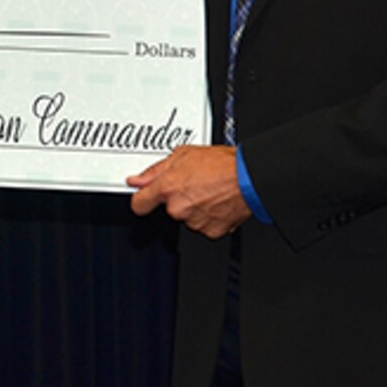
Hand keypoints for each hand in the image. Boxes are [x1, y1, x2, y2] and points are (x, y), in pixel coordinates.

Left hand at [127, 145, 250, 238]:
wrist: (249, 177)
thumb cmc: (221, 164)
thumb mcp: (183, 155)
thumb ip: (155, 170)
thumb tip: (137, 180)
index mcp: (168, 187)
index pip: (139, 204)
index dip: (141, 200)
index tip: (144, 199)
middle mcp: (178, 207)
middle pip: (168, 208)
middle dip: (177, 198)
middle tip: (193, 185)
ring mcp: (194, 221)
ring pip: (187, 217)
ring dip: (194, 207)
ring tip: (208, 191)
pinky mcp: (210, 231)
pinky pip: (203, 225)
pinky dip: (209, 216)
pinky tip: (216, 202)